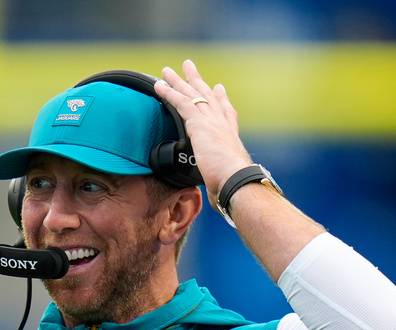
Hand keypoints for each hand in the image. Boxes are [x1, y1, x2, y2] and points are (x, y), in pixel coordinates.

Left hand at [154, 59, 252, 206]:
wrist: (236, 181)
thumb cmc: (233, 187)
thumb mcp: (225, 181)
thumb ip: (219, 181)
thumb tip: (218, 198)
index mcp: (230, 135)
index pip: (225, 112)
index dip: (221, 99)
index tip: (218, 88)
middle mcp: (222, 124)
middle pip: (208, 96)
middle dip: (197, 81)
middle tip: (189, 66)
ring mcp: (211, 121)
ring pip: (192, 95)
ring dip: (178, 81)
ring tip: (166, 71)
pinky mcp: (199, 124)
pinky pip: (181, 103)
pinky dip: (169, 93)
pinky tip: (158, 86)